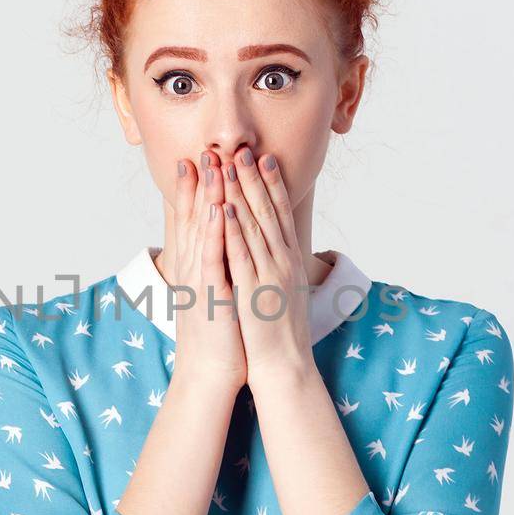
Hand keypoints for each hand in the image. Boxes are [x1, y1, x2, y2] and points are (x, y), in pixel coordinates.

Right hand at [166, 151, 247, 395]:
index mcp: (195, 268)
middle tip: (201, 150)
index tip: (193, 160)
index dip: (191, 191)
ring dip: (207, 197)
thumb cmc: (216, 337)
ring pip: (203, 231)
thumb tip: (215, 248)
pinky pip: (215, 258)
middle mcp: (193, 269)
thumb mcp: (211, 295)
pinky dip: (217, 232)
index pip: (192, 222)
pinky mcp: (213, 294)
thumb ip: (211, 268)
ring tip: (210, 165)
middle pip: (195, 219)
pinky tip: (222, 209)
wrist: (209, 374)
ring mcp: (201, 280)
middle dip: (199, 184)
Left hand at [218, 145, 316, 387]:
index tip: (265, 157)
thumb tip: (278, 244)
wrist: (285, 365)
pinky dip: (231, 229)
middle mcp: (283, 261)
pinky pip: (240, 254)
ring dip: (239, 193)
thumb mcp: (286, 289)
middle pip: (267, 212)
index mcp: (290, 260)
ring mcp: (269, 275)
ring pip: (253, 226)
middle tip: (243, 149)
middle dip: (253, 178)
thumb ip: (281, 263)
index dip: (273, 184)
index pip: (281, 214)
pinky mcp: (252, 290)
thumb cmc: (282, 330)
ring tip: (228, 165)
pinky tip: (223, 208)